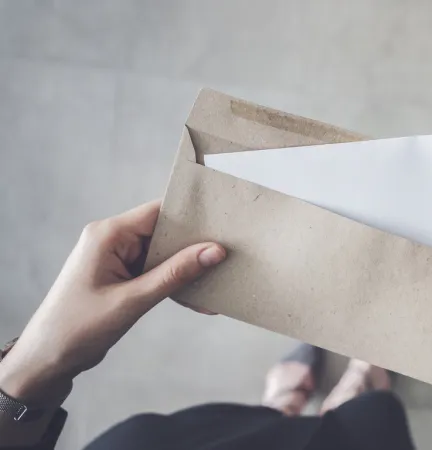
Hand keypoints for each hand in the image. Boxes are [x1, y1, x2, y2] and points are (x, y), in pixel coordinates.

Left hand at [0, 200, 225, 405]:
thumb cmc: (76, 328)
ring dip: (188, 269)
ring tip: (217, 280)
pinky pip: (157, 271)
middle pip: (164, 232)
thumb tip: (213, 251)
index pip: (158, 212)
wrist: (46, 359)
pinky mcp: (122, 276)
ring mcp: (117, 258)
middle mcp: (113, 240)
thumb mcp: (132, 300)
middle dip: (195, 246)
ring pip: (164, 254)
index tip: (222, 224)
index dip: (192, 216)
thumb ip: (175, 274)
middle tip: (228, 256)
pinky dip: (175, 284)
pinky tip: (198, 299)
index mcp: (108, 235)